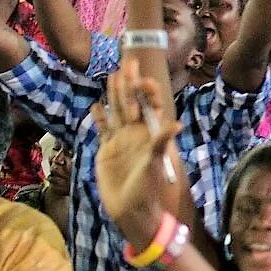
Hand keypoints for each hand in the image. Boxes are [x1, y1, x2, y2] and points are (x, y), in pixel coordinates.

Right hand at [92, 62, 183, 251]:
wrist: (131, 209)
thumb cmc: (148, 188)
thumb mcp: (154, 164)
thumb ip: (161, 142)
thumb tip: (176, 124)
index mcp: (149, 134)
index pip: (150, 106)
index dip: (147, 91)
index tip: (144, 76)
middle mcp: (135, 134)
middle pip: (131, 103)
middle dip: (130, 84)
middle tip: (128, 61)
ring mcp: (120, 141)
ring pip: (116, 112)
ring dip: (114, 95)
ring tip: (111, 75)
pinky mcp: (106, 151)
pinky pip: (102, 130)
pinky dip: (99, 118)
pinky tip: (95, 106)